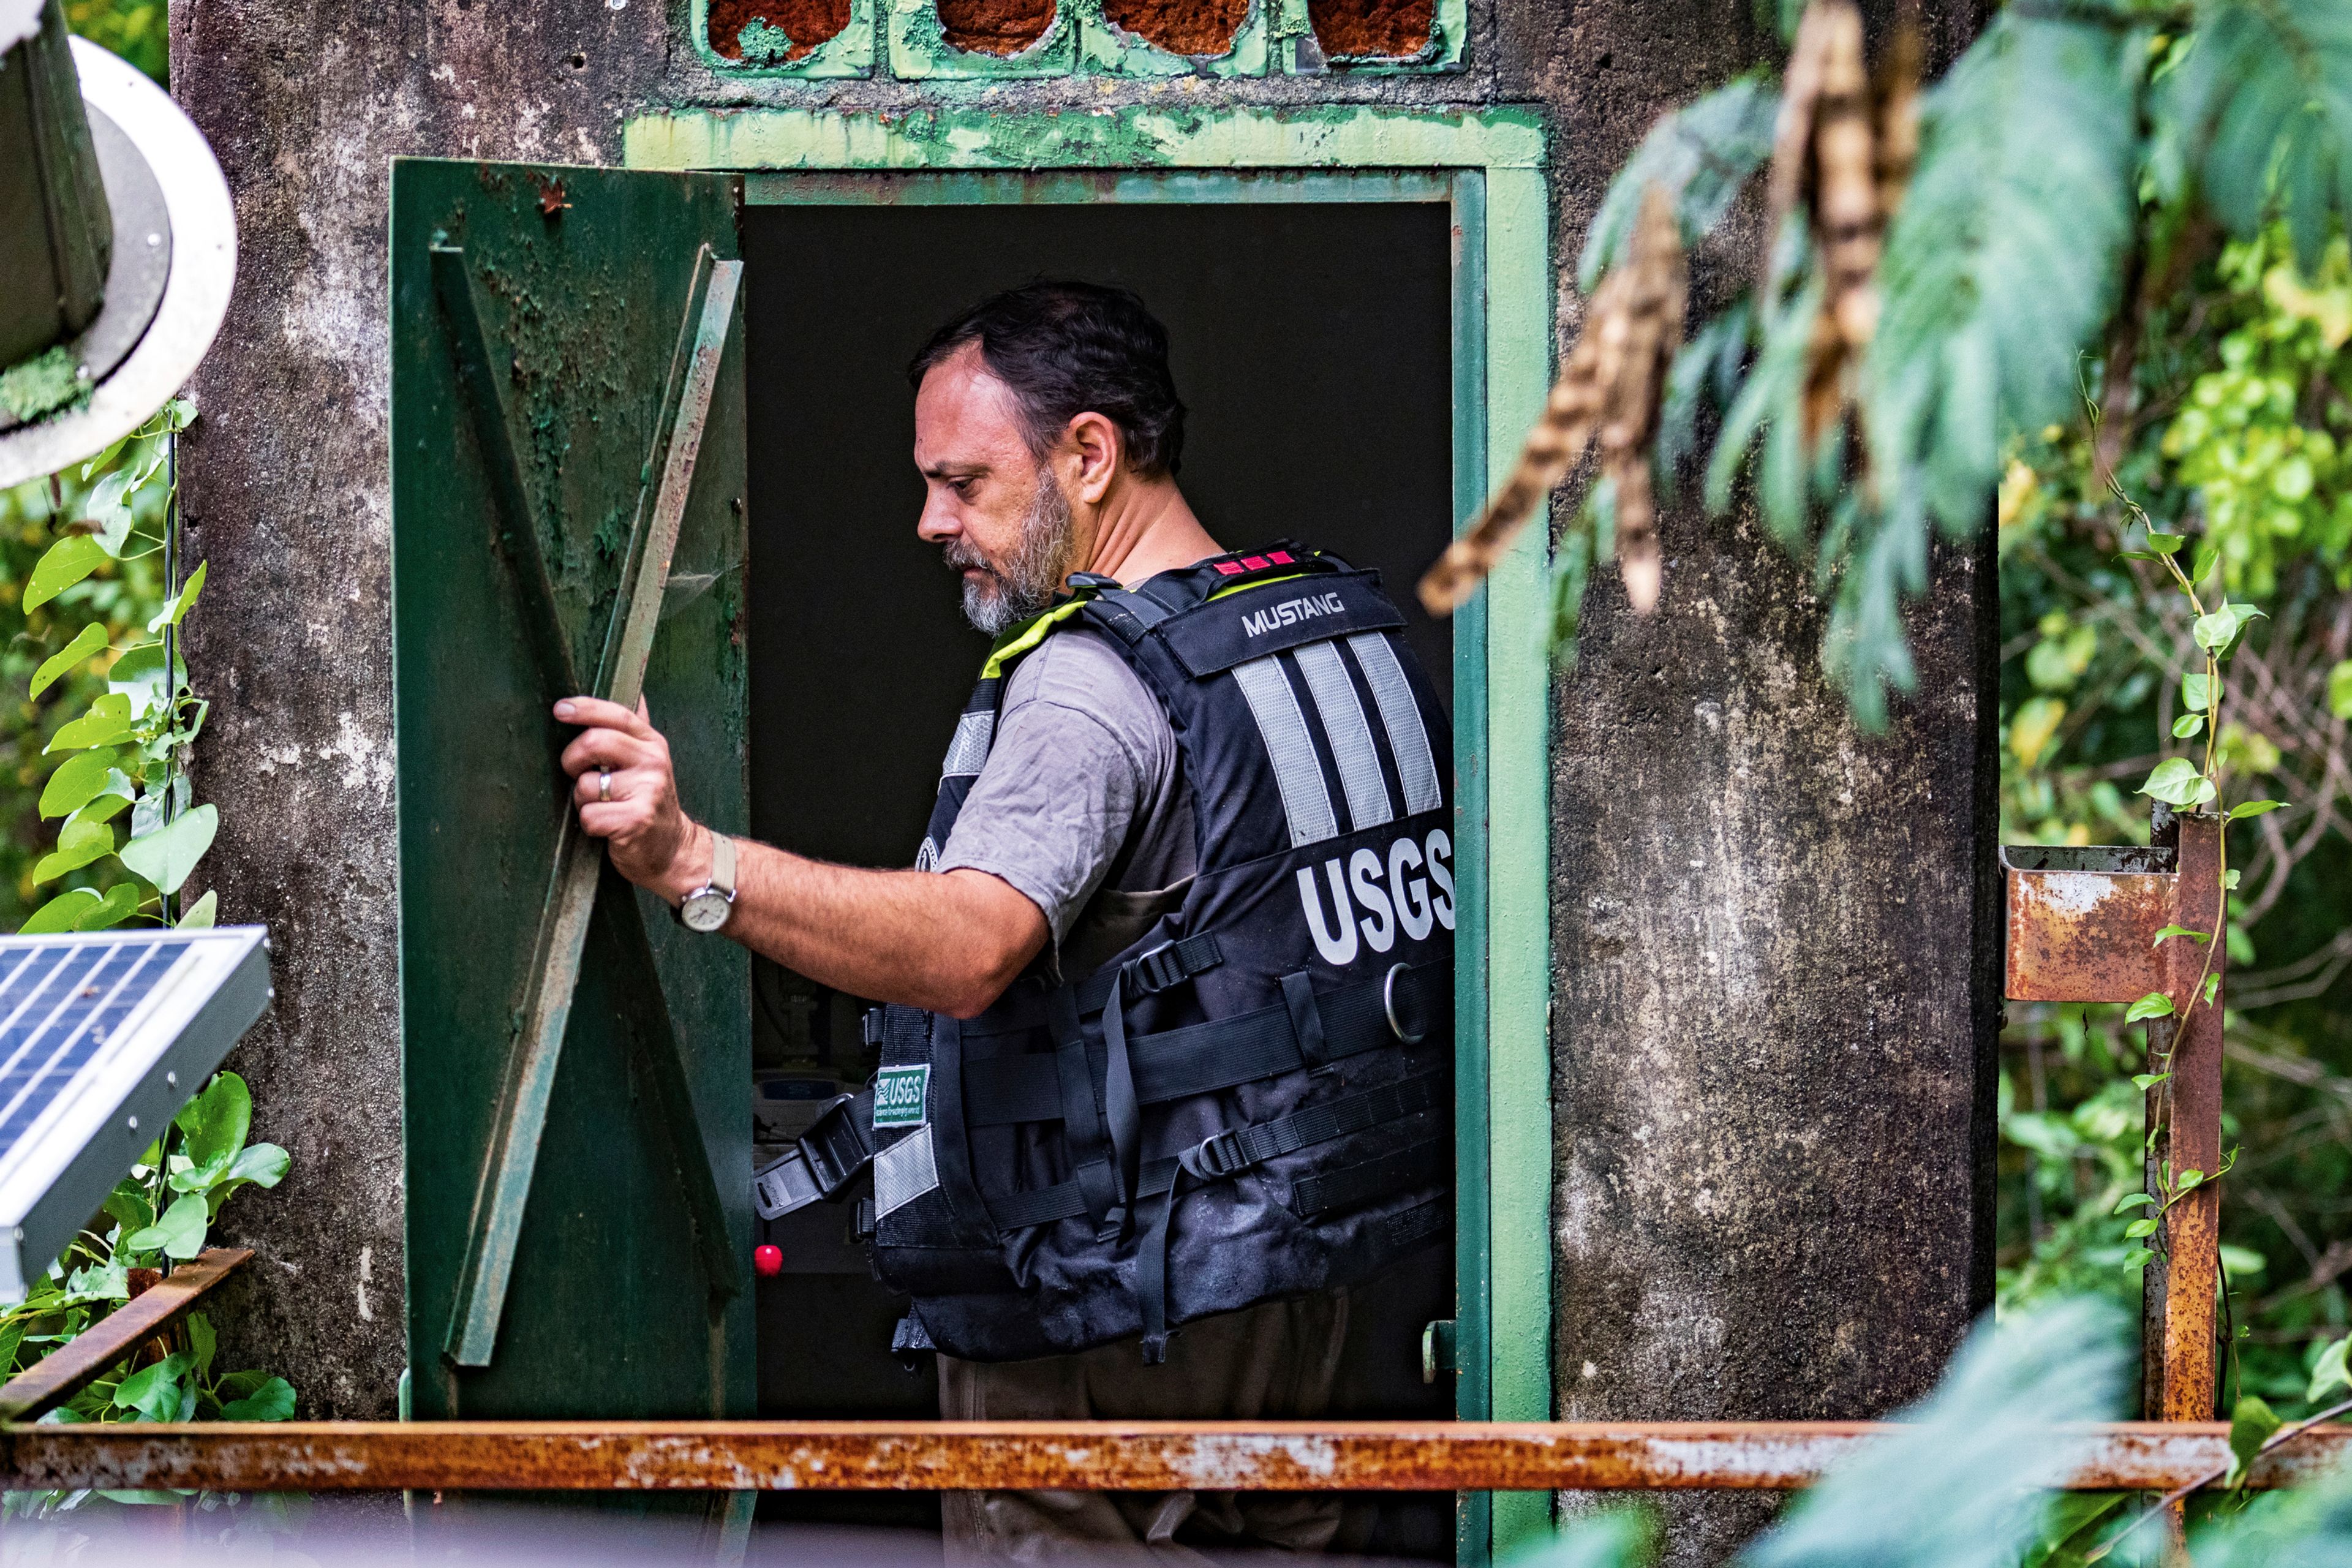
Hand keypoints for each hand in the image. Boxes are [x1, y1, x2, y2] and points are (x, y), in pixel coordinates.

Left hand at [555, 696, 704, 902]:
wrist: (674, 848)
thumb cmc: (648, 801)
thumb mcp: (649, 760)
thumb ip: (635, 730)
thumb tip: (635, 691)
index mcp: (652, 743)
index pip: (617, 714)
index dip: (585, 708)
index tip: (560, 709)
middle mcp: (653, 762)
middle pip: (594, 742)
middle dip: (572, 759)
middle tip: (575, 772)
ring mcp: (647, 791)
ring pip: (585, 785)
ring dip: (583, 801)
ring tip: (603, 806)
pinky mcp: (636, 820)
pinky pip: (590, 816)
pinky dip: (591, 826)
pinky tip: (608, 827)